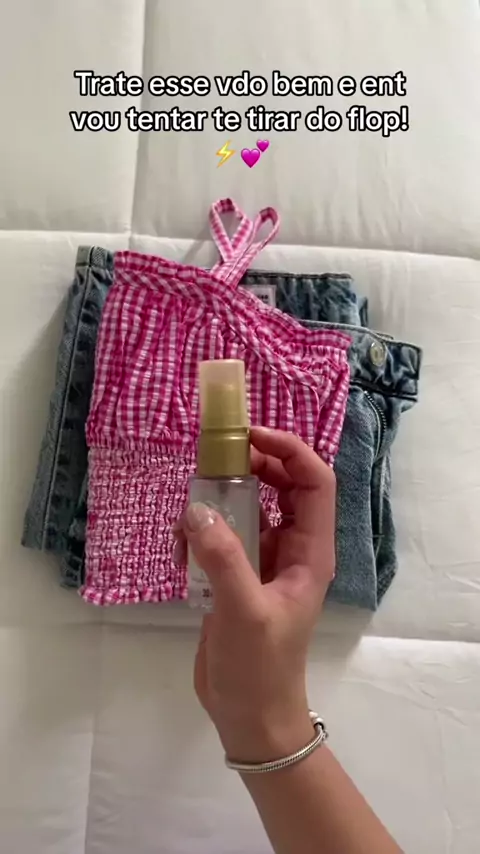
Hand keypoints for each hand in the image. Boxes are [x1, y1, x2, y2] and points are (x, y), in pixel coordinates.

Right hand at [173, 427, 335, 762]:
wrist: (249, 716)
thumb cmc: (260, 667)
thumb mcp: (243, 611)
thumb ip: (222, 558)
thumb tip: (196, 508)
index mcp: (310, 551)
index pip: (314, 483)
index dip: (290, 452)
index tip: (250, 438)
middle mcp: (291, 548)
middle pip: (283, 485)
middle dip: (253, 466)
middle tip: (213, 460)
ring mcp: (264, 560)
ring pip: (250, 506)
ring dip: (220, 499)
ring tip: (189, 510)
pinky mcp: (238, 574)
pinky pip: (223, 534)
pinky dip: (201, 531)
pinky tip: (179, 549)